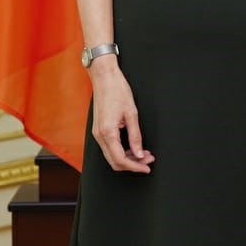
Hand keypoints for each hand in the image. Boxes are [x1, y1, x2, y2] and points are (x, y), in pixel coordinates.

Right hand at [89, 59, 152, 173]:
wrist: (104, 78)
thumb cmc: (117, 91)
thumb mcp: (132, 114)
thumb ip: (136, 136)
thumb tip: (140, 154)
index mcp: (107, 132)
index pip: (120, 160)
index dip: (135, 167)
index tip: (146, 167)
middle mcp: (99, 136)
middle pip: (114, 162)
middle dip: (132, 164)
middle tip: (148, 161)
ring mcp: (97, 133)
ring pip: (112, 156)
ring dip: (128, 158)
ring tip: (144, 154)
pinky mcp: (99, 130)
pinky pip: (110, 147)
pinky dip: (122, 151)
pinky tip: (134, 147)